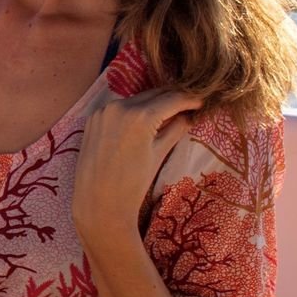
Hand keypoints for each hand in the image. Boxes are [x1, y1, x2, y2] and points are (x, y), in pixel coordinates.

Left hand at [73, 90, 202, 245]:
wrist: (98, 202)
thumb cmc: (133, 183)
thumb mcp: (158, 154)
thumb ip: (176, 129)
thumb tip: (190, 115)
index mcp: (139, 115)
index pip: (172, 98)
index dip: (190, 98)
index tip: (203, 100)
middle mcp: (119, 106)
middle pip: (154, 94)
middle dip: (174, 97)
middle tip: (191, 102)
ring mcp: (103, 110)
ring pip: (136, 99)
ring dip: (154, 102)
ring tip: (171, 111)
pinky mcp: (93, 117)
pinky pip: (120, 108)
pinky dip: (135, 110)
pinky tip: (146, 118)